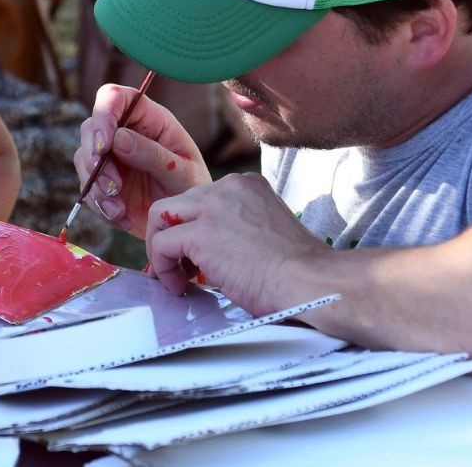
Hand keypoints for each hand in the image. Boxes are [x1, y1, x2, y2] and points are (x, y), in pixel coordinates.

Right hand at [75, 83, 211, 237]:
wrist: (186, 222)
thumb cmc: (192, 190)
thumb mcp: (182, 174)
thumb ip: (154, 155)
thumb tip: (118, 137)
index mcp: (150, 120)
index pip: (116, 98)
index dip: (104, 113)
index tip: (106, 144)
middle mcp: (126, 133)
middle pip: (91, 127)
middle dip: (94, 156)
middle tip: (112, 185)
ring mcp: (111, 158)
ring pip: (84, 158)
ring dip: (96, 184)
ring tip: (118, 207)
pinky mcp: (102, 182)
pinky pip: (87, 188)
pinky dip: (100, 204)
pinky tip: (121, 216)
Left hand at [145, 172, 329, 315]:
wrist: (311, 282)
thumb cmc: (298, 272)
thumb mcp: (266, 231)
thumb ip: (238, 227)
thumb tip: (212, 250)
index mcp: (247, 185)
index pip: (201, 198)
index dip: (192, 227)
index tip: (195, 254)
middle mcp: (228, 187)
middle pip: (177, 204)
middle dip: (170, 235)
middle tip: (177, 265)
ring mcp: (213, 207)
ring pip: (160, 217)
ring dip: (161, 250)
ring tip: (176, 277)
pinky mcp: (201, 234)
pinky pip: (161, 245)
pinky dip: (163, 268)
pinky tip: (180, 286)